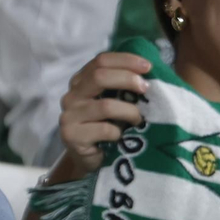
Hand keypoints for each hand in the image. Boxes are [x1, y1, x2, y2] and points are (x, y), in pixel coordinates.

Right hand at [59, 52, 151, 175]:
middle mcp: (72, 95)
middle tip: (146, 89)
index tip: (148, 67)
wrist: (91, 159)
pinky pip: (104, 129)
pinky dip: (119, 132)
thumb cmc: (108, 126)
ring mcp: (69, 115)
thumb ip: (124, 85)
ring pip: (106, 106)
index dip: (125, 60)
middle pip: (100, 76)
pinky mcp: (71, 135)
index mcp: (82, 81)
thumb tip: (150, 70)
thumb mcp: (115, 101)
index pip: (101, 60)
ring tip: (138, 120)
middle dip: (128, 79)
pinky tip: (121, 137)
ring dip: (129, 112)